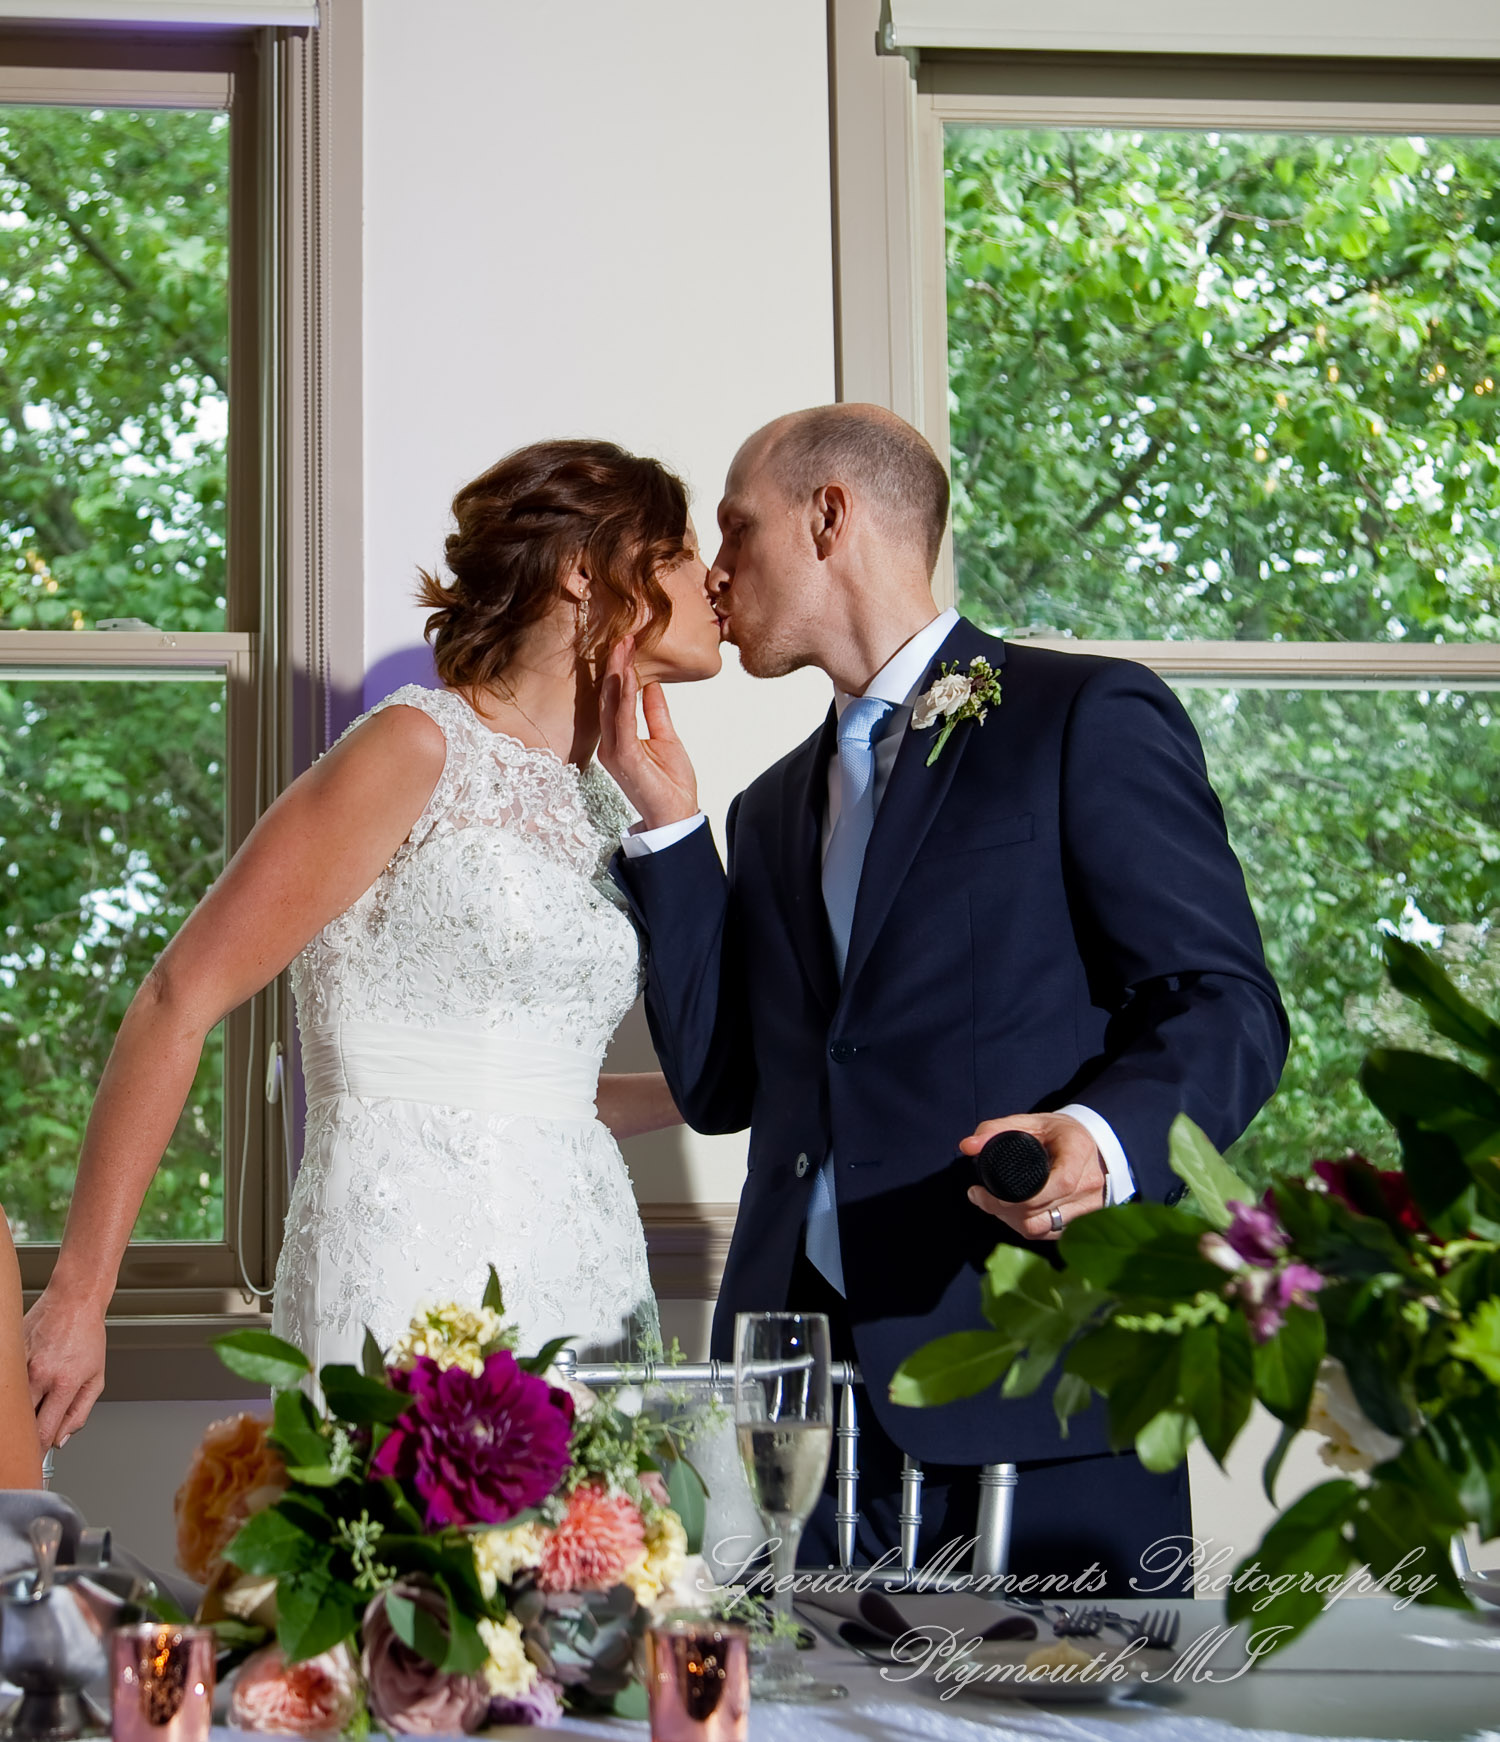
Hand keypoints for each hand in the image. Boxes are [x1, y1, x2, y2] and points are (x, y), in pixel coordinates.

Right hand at [25, 1286, 107, 1448]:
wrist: (73, 1301)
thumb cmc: (87, 1336)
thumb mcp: (96, 1377)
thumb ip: (80, 1412)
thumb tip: (62, 1439)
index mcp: (64, 1383)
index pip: (44, 1432)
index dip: (37, 1453)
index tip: (34, 1464)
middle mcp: (39, 1375)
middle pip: (23, 1421)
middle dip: (23, 1439)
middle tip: (24, 1448)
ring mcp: (21, 1364)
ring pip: (11, 1405)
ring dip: (16, 1417)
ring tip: (23, 1420)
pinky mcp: (9, 1356)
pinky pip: (6, 1385)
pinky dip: (10, 1395)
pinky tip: (16, 1398)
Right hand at [598, 638, 700, 829]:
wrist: (676, 816)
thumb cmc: (669, 785)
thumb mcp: (666, 738)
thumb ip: (656, 712)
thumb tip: (651, 684)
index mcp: (618, 740)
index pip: (615, 699)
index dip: (619, 671)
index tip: (627, 645)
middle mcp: (610, 744)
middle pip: (609, 698)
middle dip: (614, 666)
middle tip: (622, 636)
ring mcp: (614, 751)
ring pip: (612, 705)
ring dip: (617, 674)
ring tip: (623, 647)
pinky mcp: (624, 757)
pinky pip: (623, 720)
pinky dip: (626, 696)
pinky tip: (630, 675)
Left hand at [960, 1111, 1105, 1241]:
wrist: (1094, 1146)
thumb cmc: (1060, 1133)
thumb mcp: (1031, 1122)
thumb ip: (996, 1129)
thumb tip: (967, 1146)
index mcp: (1079, 1154)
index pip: (1059, 1183)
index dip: (1020, 1196)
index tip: (986, 1190)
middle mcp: (1089, 1184)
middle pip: (1042, 1210)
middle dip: (1003, 1209)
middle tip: (978, 1195)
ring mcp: (1089, 1207)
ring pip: (1043, 1228)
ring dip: (1011, 1221)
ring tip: (992, 1204)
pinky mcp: (1082, 1223)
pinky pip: (1048, 1234)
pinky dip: (1026, 1227)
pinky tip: (1011, 1214)